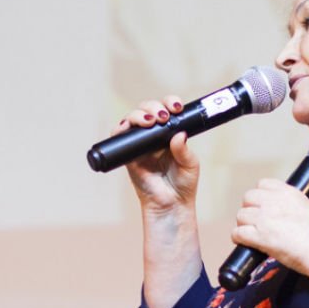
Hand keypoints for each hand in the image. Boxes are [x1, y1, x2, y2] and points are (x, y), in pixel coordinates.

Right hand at [119, 98, 200, 213]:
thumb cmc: (183, 185)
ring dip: (138, 114)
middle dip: (153, 107)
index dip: (169, 102)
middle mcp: (153, 136)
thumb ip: (184, 149)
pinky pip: (118, 137)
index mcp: (170, 133)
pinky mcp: (128, 155)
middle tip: (162, 116)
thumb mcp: (190, 164)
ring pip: (132, 119)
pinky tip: (126, 127)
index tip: (176, 107)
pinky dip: (119, 128)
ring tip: (149, 122)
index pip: (167, 109)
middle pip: (147, 110)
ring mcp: (139, 145)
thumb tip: (179, 133)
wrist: (171, 204)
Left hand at [231, 179, 308, 275]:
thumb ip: (292, 208)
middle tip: (257, 223)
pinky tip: (246, 243)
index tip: (263, 207)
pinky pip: (237, 233)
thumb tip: (282, 217)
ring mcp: (266, 218)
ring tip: (253, 235)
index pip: (263, 184)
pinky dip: (239, 239)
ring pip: (240, 216)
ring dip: (244, 225)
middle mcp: (275, 202)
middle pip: (248, 198)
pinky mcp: (261, 236)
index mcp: (289, 193)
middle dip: (250, 210)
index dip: (260, 197)